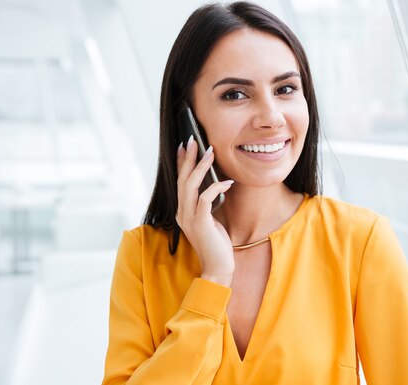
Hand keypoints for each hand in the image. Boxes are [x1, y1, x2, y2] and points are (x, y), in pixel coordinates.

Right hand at [176, 136, 234, 286]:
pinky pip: (206, 199)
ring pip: (191, 186)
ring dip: (200, 167)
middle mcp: (182, 212)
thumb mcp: (210, 219)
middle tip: (193, 140)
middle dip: (188, 158)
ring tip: (209, 152)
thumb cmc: (217, 244)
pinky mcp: (200, 223)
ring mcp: (189, 218)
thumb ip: (208, 203)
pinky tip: (227, 181)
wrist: (218, 268)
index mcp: (182, 211)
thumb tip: (215, 183)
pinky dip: (215, 188)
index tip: (185, 146)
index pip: (180, 182)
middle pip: (182, 179)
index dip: (181, 163)